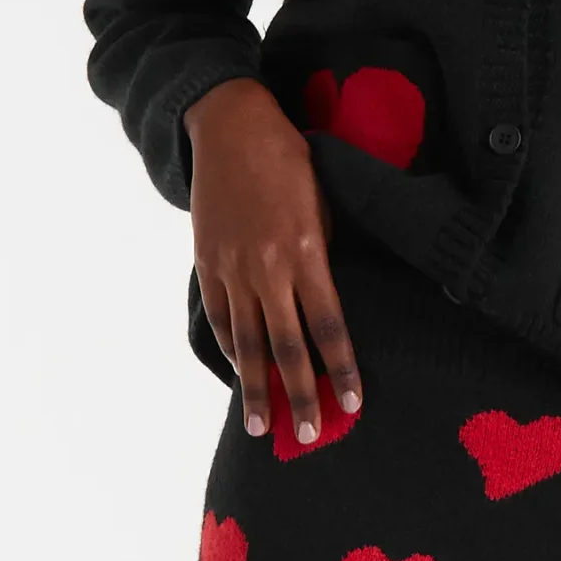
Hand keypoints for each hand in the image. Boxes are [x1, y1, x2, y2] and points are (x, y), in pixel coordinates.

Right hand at [183, 77, 362, 443]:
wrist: (228, 124)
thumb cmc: (288, 158)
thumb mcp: (321, 201)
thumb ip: (323, 257)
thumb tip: (328, 306)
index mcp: (304, 252)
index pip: (329, 327)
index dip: (343, 370)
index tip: (353, 404)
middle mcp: (267, 268)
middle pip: (288, 348)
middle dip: (301, 396)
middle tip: (310, 436)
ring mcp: (232, 268)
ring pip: (247, 343)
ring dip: (258, 390)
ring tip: (263, 428)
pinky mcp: (207, 263)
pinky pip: (220, 319)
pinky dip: (230, 351)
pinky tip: (240, 377)